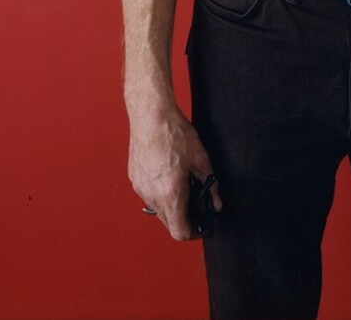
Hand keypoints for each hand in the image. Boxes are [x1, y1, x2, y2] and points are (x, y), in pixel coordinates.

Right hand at [128, 103, 221, 239]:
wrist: (151, 116)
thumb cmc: (174, 135)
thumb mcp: (201, 159)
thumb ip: (210, 185)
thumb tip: (216, 203)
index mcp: (170, 194)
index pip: (180, 232)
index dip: (194, 233)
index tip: (202, 226)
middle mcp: (152, 196)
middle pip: (169, 223)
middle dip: (185, 218)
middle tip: (198, 204)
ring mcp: (140, 189)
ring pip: (158, 210)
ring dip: (172, 205)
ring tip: (185, 184)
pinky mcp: (135, 179)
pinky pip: (149, 195)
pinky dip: (161, 193)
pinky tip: (170, 175)